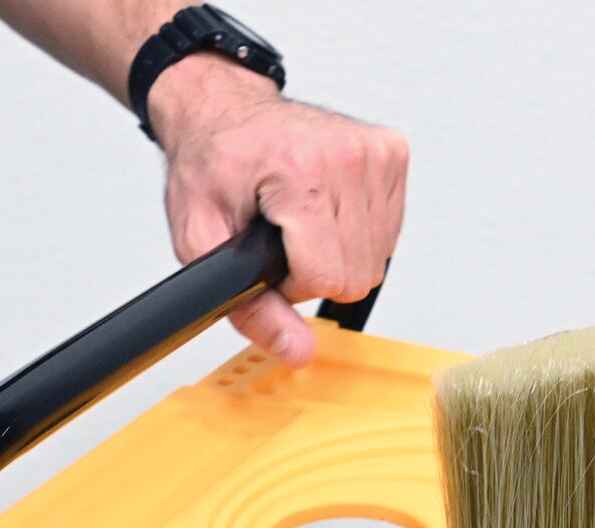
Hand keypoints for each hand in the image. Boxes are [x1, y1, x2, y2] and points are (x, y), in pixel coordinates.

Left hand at [151, 55, 408, 366]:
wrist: (224, 110)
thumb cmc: (211, 165)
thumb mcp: (201, 244)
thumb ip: (251, 310)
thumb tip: (298, 351)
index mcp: (299, 171)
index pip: (326, 278)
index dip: (291, 286)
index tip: (267, 256)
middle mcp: (347, 155)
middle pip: (356, 276)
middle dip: (315, 275)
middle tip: (281, 241)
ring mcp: (376, 151)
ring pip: (376, 262)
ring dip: (335, 256)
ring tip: (298, 223)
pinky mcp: (393, 153)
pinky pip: (388, 235)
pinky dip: (354, 236)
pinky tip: (323, 212)